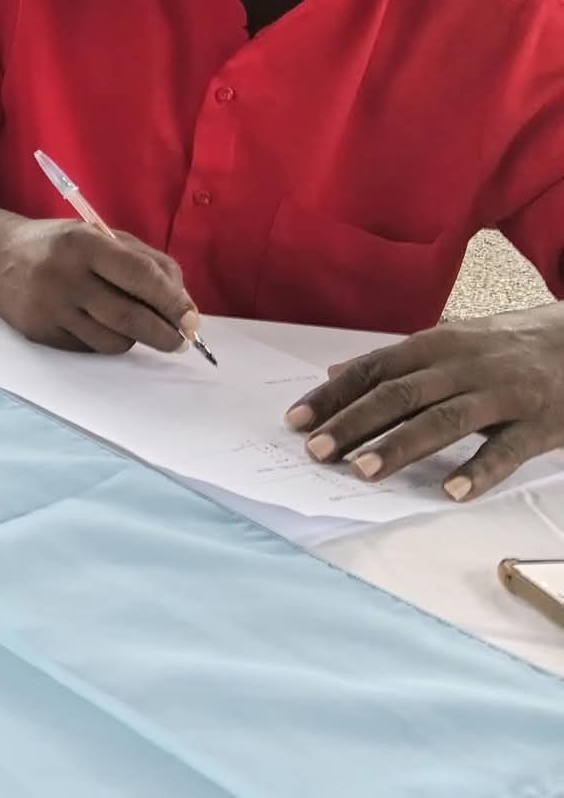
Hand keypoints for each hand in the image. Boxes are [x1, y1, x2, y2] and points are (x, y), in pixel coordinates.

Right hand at [0, 215, 199, 354]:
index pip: (140, 276)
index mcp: (84, 243)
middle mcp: (64, 275)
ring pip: (112, 341)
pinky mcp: (39, 332)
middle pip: (129, 317)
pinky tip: (95, 323)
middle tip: (179, 340)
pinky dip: (103, 340)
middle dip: (164, 334)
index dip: (172, 301)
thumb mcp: (101, 237)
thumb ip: (146, 262)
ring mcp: (49, 307)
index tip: (192, 319)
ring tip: (132, 325)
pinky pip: (88, 347)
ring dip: (133, 338)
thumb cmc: (61, 246)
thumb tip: (183, 305)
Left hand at [284, 307, 563, 500]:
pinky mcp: (539, 423)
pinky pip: (506, 449)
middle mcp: (462, 366)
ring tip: (363, 471)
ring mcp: (502, 394)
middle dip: (354, 424)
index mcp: (435, 346)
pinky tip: (451, 491)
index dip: (333, 396)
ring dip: (400, 446)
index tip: (296, 421)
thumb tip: (335, 374)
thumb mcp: (447, 345)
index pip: (372, 371)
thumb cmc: (503, 350)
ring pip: (443, 420)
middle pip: (399, 395)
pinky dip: (478, 470)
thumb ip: (393, 363)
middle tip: (317, 451)